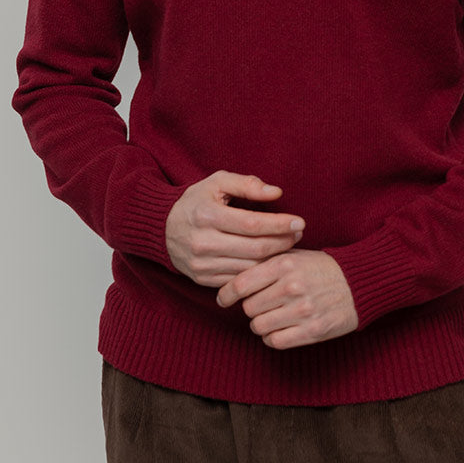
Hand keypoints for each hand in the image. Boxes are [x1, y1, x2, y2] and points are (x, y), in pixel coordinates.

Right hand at [165, 171, 304, 286]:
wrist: (163, 228)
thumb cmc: (196, 201)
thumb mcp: (217, 182)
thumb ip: (247, 184)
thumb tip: (276, 192)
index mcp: (207, 216)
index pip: (252, 224)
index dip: (279, 224)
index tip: (299, 221)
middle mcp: (203, 243)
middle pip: (254, 249)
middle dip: (283, 242)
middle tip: (299, 234)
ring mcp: (202, 265)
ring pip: (249, 268)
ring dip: (274, 259)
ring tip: (289, 246)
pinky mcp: (203, 280)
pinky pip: (238, 280)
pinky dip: (258, 272)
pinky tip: (270, 261)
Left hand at [217, 250, 358, 348]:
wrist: (358, 283)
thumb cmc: (321, 269)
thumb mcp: (293, 256)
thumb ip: (266, 263)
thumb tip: (232, 275)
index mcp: (284, 264)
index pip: (242, 283)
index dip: (227, 293)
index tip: (223, 299)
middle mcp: (291, 287)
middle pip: (249, 307)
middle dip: (252, 307)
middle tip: (262, 304)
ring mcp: (302, 310)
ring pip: (259, 326)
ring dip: (261, 324)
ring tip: (273, 316)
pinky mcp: (312, 330)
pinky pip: (275, 341)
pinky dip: (273, 338)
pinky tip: (280, 329)